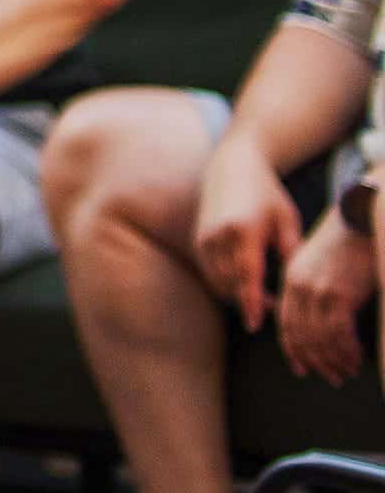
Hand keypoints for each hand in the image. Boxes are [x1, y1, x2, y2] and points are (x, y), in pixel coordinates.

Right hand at [199, 146, 304, 330]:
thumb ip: (291, 252)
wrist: (232, 167)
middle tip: (275, 309)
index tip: (257, 324)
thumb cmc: (267, 194)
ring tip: (261, 297)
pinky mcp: (198, 238)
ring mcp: (204, 237)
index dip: (252, 303)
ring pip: (217, 280)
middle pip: (230, 283)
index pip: (247, 276)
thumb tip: (295, 285)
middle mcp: (218, 235)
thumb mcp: (287, 220)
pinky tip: (244, 281)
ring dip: (236, 293)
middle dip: (249, 301)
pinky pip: (210, 271)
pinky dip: (225, 282)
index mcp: (243, 230)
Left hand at [287, 210, 375, 382]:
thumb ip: (311, 288)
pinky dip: (346, 350)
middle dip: (315, 361)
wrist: (359, 219)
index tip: (303, 368)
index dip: (293, 350)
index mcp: (290, 279)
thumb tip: (318, 321)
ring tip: (347, 371)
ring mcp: (317, 291)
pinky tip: (356, 358)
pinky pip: (338, 333)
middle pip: (300, 335)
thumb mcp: (318, 264)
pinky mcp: (339, 294)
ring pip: (319, 338)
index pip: (285, 323)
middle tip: (332, 377)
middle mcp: (298, 287)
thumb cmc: (345, 243)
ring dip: (333, 360)